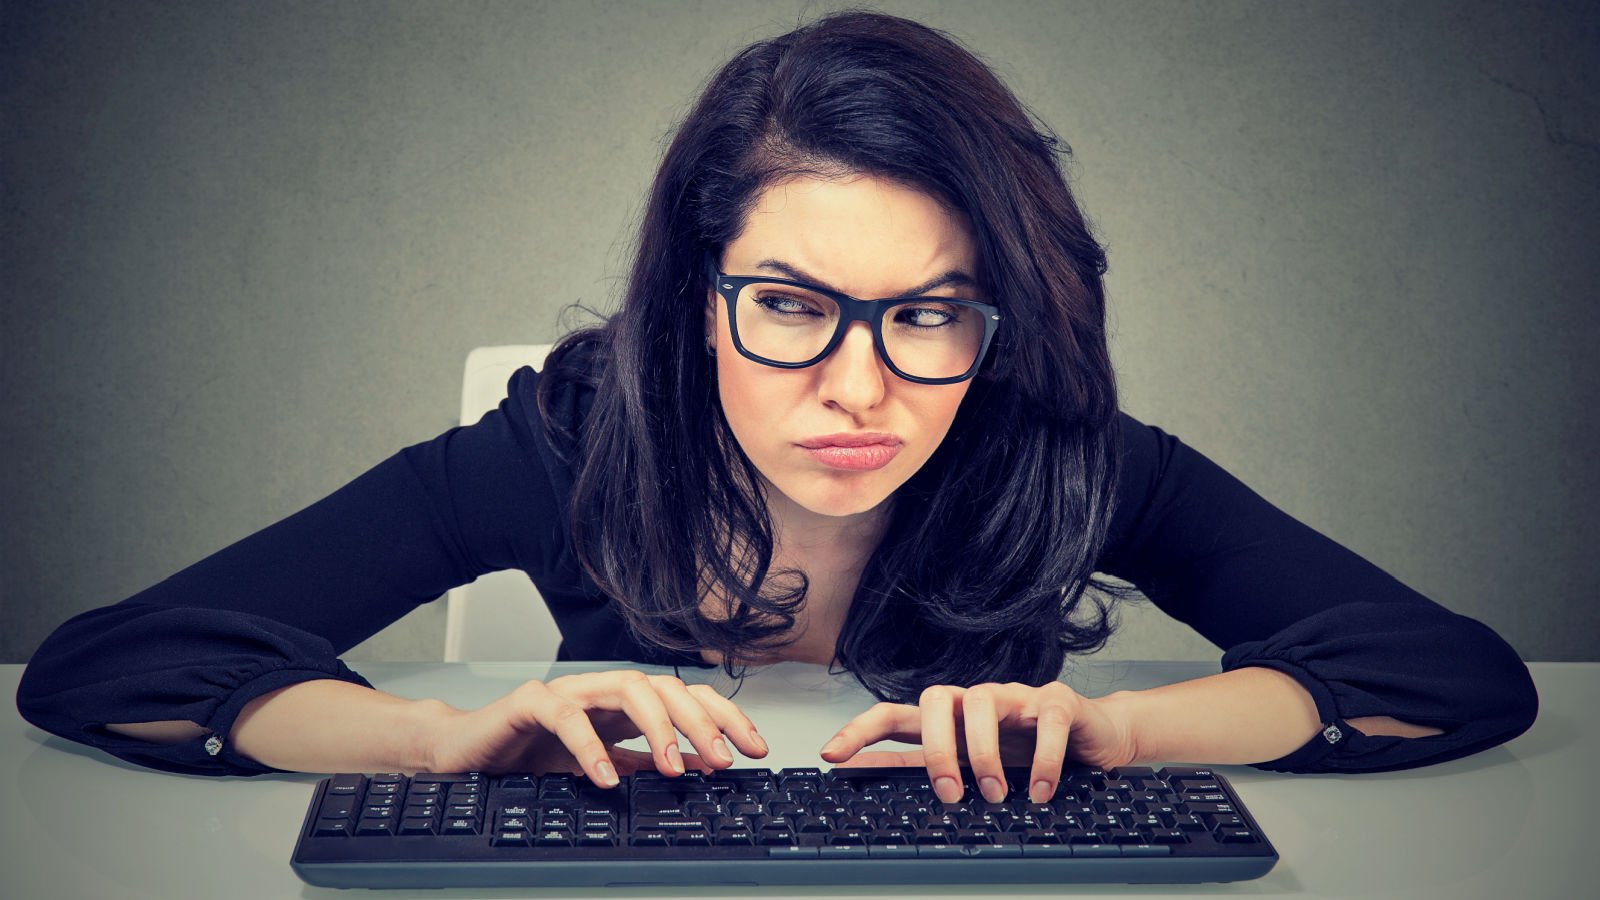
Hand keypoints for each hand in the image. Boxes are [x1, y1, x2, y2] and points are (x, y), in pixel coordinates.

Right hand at [423, 671, 767, 784]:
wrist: (465, 754)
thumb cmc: (532, 757)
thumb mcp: (604, 766)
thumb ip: (647, 763)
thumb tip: (701, 768)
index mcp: (626, 707)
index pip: (688, 699)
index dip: (725, 718)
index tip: (756, 749)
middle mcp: (603, 691)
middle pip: (667, 686)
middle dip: (703, 721)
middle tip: (724, 760)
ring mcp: (569, 691)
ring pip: (627, 686)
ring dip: (659, 727)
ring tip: (676, 768)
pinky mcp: (531, 703)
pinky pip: (567, 716)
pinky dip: (591, 746)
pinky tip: (606, 777)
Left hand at [818, 682, 1136, 804]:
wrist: (1096, 739)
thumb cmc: (1026, 752)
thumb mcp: (973, 765)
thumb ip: (925, 766)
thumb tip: (870, 777)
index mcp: (950, 720)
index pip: (894, 714)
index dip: (859, 731)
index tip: (830, 754)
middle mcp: (978, 701)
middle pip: (936, 699)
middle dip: (936, 748)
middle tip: (949, 793)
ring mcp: (1018, 696)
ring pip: (983, 701)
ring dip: (985, 752)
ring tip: (996, 795)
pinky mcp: (1059, 701)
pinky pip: (1046, 717)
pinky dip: (1042, 758)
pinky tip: (1040, 790)